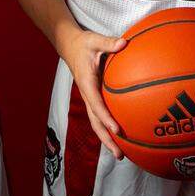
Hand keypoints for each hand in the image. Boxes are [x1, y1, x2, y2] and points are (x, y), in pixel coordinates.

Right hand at [58, 28, 127, 157]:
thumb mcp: (95, 40)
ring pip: (97, 123)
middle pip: (96, 122)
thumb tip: (124, 43)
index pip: (96, 104)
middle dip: (107, 139)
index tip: (117, 130)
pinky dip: (108, 127)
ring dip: (107, 138)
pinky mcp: (93, 98)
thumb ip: (109, 43)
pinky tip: (121, 135)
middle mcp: (87, 95)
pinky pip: (101, 115)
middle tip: (120, 154)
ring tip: (121, 153)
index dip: (106, 118)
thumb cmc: (84, 44)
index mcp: (87, 84)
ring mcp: (89, 98)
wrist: (70, 47)